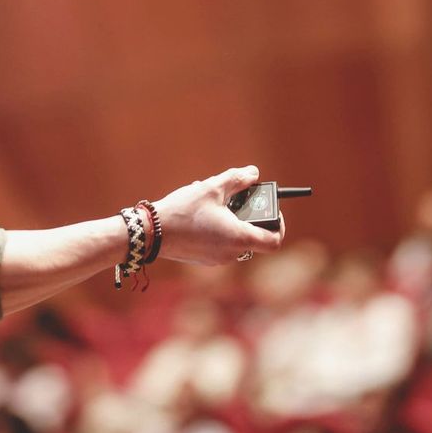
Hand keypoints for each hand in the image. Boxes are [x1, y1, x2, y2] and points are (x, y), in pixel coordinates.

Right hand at [151, 165, 285, 264]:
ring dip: (231, 220)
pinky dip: (219, 229)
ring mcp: (218, 260)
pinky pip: (221, 244)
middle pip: (255, 237)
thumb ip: (237, 179)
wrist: (152, 233)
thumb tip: (253, 173)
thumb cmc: (183, 211)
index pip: (275, 240)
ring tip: (213, 202)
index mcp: (239, 238)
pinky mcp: (205, 260)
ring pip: (236, 239)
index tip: (271, 210)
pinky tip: (201, 213)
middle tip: (237, 199)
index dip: (279, 224)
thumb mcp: (212, 188)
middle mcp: (232, 254)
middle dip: (249, 216)